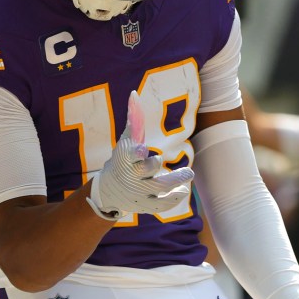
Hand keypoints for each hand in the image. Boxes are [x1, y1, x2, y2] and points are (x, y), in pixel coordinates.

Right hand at [88, 91, 192, 219]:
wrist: (109, 190)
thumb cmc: (122, 159)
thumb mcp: (125, 140)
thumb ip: (133, 118)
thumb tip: (134, 93)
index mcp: (124, 159)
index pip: (128, 155)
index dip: (135, 153)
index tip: (142, 149)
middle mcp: (130, 176)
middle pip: (145, 172)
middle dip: (159, 166)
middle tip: (181, 163)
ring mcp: (137, 193)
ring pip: (157, 189)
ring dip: (175, 182)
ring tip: (188, 173)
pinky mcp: (143, 205)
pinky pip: (160, 205)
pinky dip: (172, 199)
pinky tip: (182, 190)